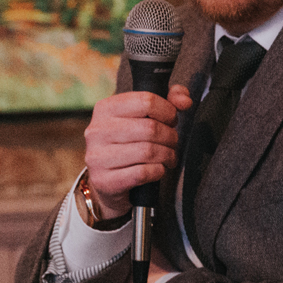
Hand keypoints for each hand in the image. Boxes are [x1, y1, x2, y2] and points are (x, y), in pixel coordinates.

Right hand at [83, 84, 196, 216]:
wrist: (106, 181)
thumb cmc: (128, 144)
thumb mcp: (143, 117)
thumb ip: (168, 101)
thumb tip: (185, 101)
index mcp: (105, 108)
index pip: (146, 101)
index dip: (167, 111)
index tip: (171, 120)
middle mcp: (97, 130)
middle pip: (150, 128)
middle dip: (170, 137)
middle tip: (172, 142)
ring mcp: (98, 156)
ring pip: (148, 151)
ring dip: (167, 155)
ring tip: (168, 157)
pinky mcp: (104, 180)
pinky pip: (143, 173)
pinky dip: (158, 171)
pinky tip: (158, 170)